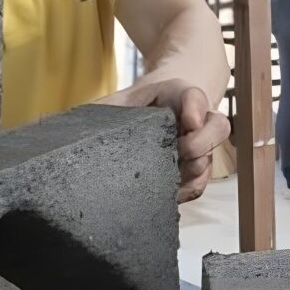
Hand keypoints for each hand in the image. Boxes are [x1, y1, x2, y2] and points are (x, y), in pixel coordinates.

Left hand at [100, 79, 228, 201]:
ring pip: (212, 156)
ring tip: (168, 178)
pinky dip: (187, 190)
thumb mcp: (123, 99)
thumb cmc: (139, 104)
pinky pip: (202, 182)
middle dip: (199, 143)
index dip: (195, 108)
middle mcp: (198, 119)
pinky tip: (169, 194)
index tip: (188, 121)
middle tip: (177, 152)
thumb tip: (72, 130)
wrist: (161, 105)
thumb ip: (108, 110)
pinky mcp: (197, 167)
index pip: (195, 95)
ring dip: (193, 171)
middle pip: (217, 126)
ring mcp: (201, 143)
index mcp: (180, 95)